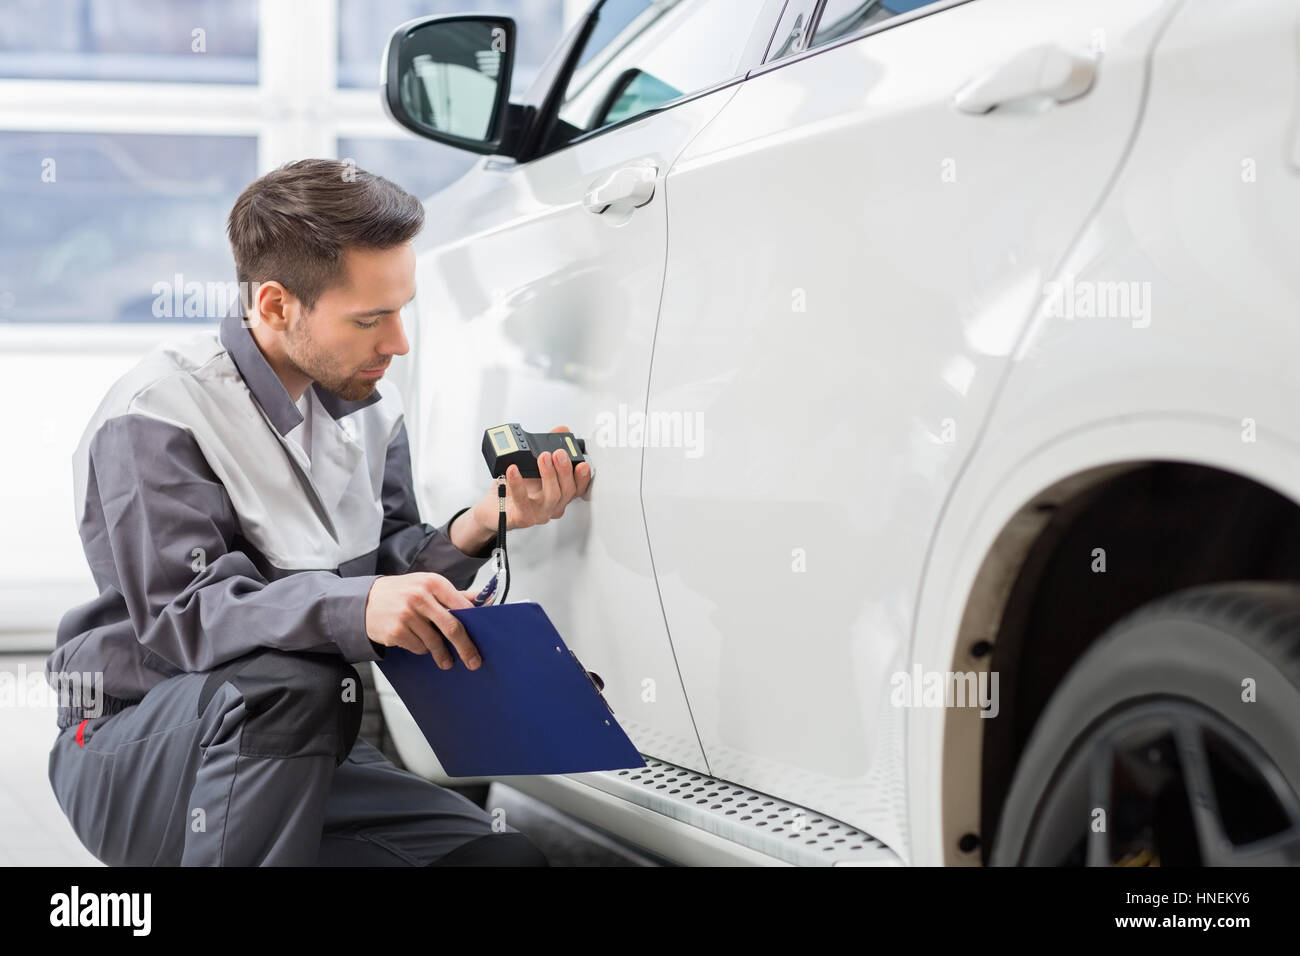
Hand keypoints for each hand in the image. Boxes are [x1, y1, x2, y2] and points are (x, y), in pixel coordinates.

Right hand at [365, 573, 481, 669]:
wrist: (365, 601)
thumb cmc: (402, 593)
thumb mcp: (428, 586)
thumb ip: (456, 595)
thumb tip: (486, 600)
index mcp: (433, 583)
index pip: (462, 607)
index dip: (475, 625)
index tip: (484, 639)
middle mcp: (421, 596)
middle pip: (452, 628)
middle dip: (466, 648)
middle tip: (473, 661)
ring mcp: (407, 614)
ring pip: (435, 642)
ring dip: (442, 653)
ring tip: (445, 660)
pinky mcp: (396, 631)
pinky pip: (419, 648)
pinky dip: (422, 649)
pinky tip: (416, 641)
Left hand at [470, 425, 593, 533]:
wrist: (491, 508)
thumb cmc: (512, 490)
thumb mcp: (531, 465)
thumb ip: (547, 448)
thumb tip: (561, 431)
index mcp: (558, 494)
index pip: (577, 487)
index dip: (583, 476)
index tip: (582, 463)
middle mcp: (551, 505)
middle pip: (567, 491)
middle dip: (565, 470)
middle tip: (559, 453)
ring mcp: (538, 513)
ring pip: (552, 496)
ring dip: (549, 475)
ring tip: (542, 457)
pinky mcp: (522, 517)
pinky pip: (522, 500)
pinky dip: (518, 483)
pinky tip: (513, 469)